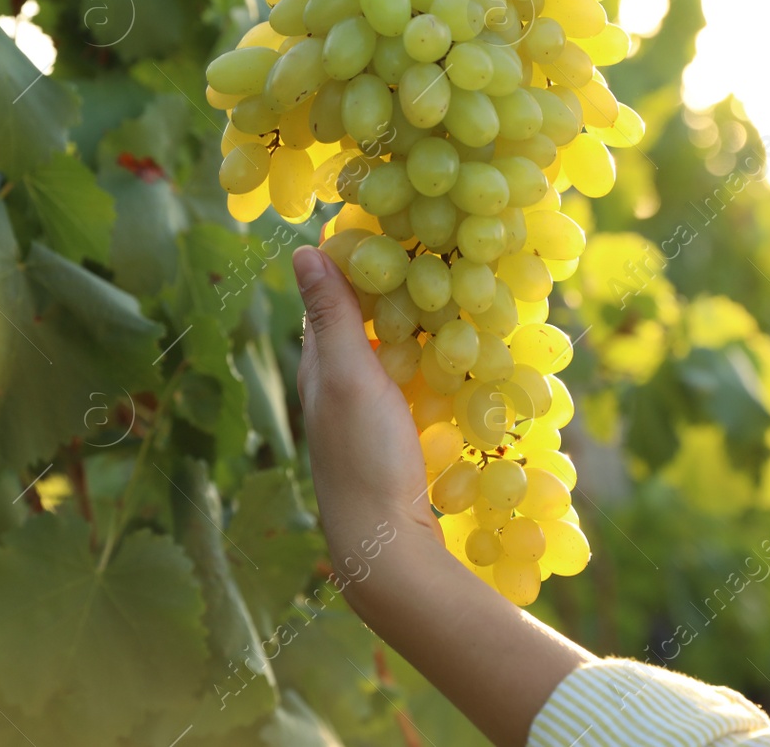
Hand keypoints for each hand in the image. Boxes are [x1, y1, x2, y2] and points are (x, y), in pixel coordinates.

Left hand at [291, 246, 440, 579]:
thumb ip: (331, 316)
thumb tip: (301, 250)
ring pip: (396, 355)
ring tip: (463, 291)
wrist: (387, 548)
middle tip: (443, 250)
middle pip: (368, 322)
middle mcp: (341, 388)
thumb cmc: (363, 458)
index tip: (398, 221)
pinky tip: (467, 358)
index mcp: (320, 367)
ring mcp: (374, 417)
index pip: (333, 295)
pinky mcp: (403, 440)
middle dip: (399, 287)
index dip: (359, 258)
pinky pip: (420, 388)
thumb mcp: (347, 377)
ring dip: (422, 325)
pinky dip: (438, 365)